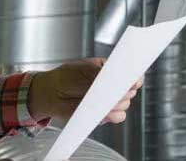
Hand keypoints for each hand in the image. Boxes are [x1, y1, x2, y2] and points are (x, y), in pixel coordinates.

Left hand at [27, 58, 141, 122]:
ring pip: (125, 104)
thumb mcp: (83, 69)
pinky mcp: (104, 114)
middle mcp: (111, 85)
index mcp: (108, 69)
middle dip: (123, 91)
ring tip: (101, 100)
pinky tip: (101, 110)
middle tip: (111, 90)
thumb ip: (102, 75)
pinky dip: (112, 114)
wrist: (51, 94)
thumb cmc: (65, 77)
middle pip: (130, 90)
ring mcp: (109, 100)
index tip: (134, 80)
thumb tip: (118, 79)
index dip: (134, 76)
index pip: (129, 71)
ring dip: (117, 103)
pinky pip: (117, 116)